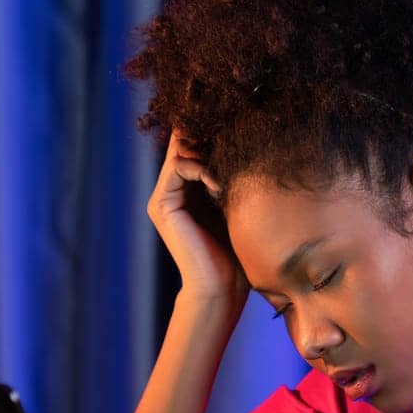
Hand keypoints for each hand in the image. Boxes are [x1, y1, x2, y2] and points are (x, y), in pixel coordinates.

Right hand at [147, 129, 247, 313]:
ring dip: (206, 150)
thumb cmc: (239, 253)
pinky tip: (220, 186)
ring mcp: (165, 197)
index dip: (214, 131)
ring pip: (180, 150)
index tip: (240, 123)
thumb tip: (250, 142)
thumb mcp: (240, 205)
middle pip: (185, 141)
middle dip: (209, 131)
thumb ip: (235, 177)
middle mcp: (173, 190)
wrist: (222, 288)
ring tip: (229, 161)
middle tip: (234, 128)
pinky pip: (177, 168)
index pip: (196, 145)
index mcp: (190, 189)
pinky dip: (200, 169)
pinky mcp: (162, 205)